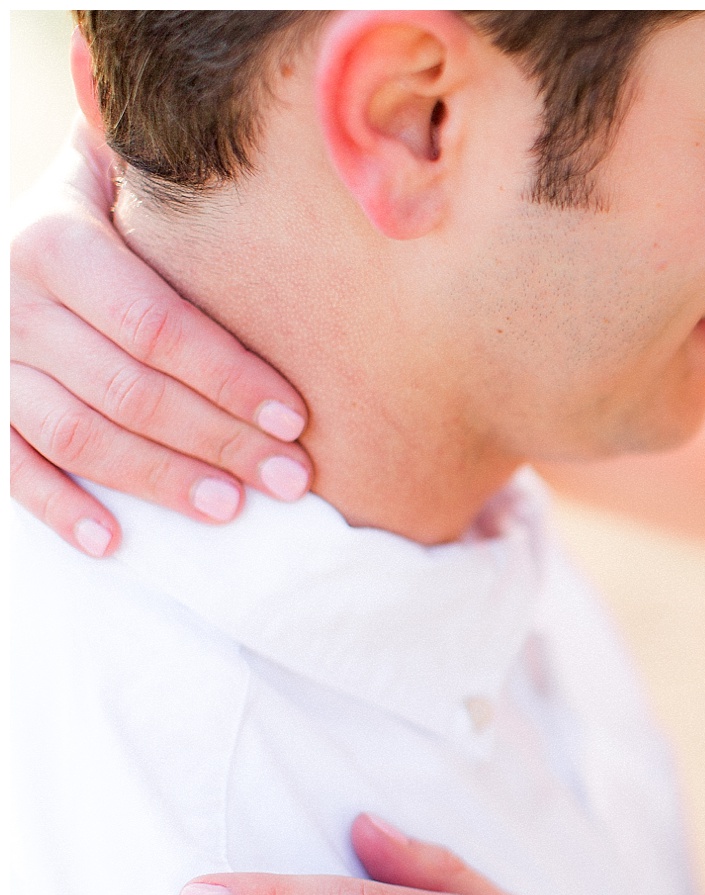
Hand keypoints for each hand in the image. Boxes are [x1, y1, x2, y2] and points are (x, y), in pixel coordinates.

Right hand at [11, 113, 313, 557]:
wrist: (29, 220)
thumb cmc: (111, 198)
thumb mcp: (126, 164)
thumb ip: (177, 173)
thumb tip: (276, 161)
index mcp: (54, 241)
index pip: (156, 325)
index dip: (228, 376)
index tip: (296, 416)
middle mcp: (13, 302)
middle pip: (129, 389)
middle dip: (218, 438)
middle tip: (291, 477)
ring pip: (77, 434)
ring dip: (158, 478)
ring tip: (232, 509)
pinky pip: (10, 466)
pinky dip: (57, 508)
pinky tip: (113, 543)